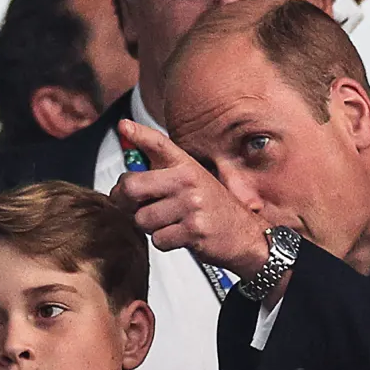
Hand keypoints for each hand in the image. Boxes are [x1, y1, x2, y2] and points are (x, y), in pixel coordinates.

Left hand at [108, 120, 270, 276]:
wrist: (245, 234)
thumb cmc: (214, 208)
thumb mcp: (192, 181)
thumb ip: (162, 173)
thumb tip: (127, 175)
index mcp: (186, 165)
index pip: (158, 144)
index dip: (138, 134)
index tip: (125, 127)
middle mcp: (188, 181)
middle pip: (132, 187)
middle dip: (124, 202)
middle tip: (133, 205)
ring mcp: (191, 205)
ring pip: (142, 219)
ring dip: (149, 226)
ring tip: (168, 222)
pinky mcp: (193, 230)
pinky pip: (157, 239)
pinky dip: (163, 242)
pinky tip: (179, 235)